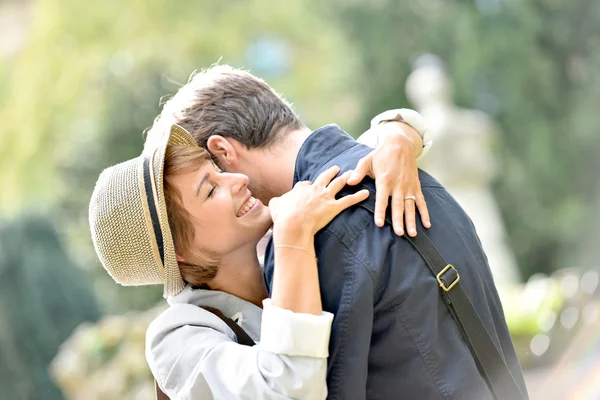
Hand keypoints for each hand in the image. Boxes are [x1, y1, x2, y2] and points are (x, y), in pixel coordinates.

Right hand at [269, 166, 369, 234]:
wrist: (293, 225)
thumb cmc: (283, 217)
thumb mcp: (276, 205)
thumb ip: (277, 201)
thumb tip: (276, 202)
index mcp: (301, 189)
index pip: (306, 184)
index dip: (308, 186)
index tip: (310, 187)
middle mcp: (315, 190)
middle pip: (325, 177)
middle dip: (331, 172)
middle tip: (337, 168)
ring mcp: (325, 197)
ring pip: (338, 184)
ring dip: (346, 178)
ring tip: (353, 173)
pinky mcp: (333, 207)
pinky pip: (349, 200)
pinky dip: (358, 196)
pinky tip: (367, 193)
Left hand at [347, 121, 430, 236]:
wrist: (400, 144)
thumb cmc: (381, 154)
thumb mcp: (366, 161)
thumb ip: (358, 172)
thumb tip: (349, 182)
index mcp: (384, 180)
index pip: (382, 199)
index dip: (381, 211)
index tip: (380, 223)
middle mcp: (398, 184)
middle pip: (398, 205)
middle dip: (399, 220)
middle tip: (399, 233)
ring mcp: (408, 186)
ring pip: (410, 206)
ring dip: (411, 220)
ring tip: (412, 234)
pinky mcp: (416, 186)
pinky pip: (421, 201)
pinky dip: (425, 213)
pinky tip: (426, 225)